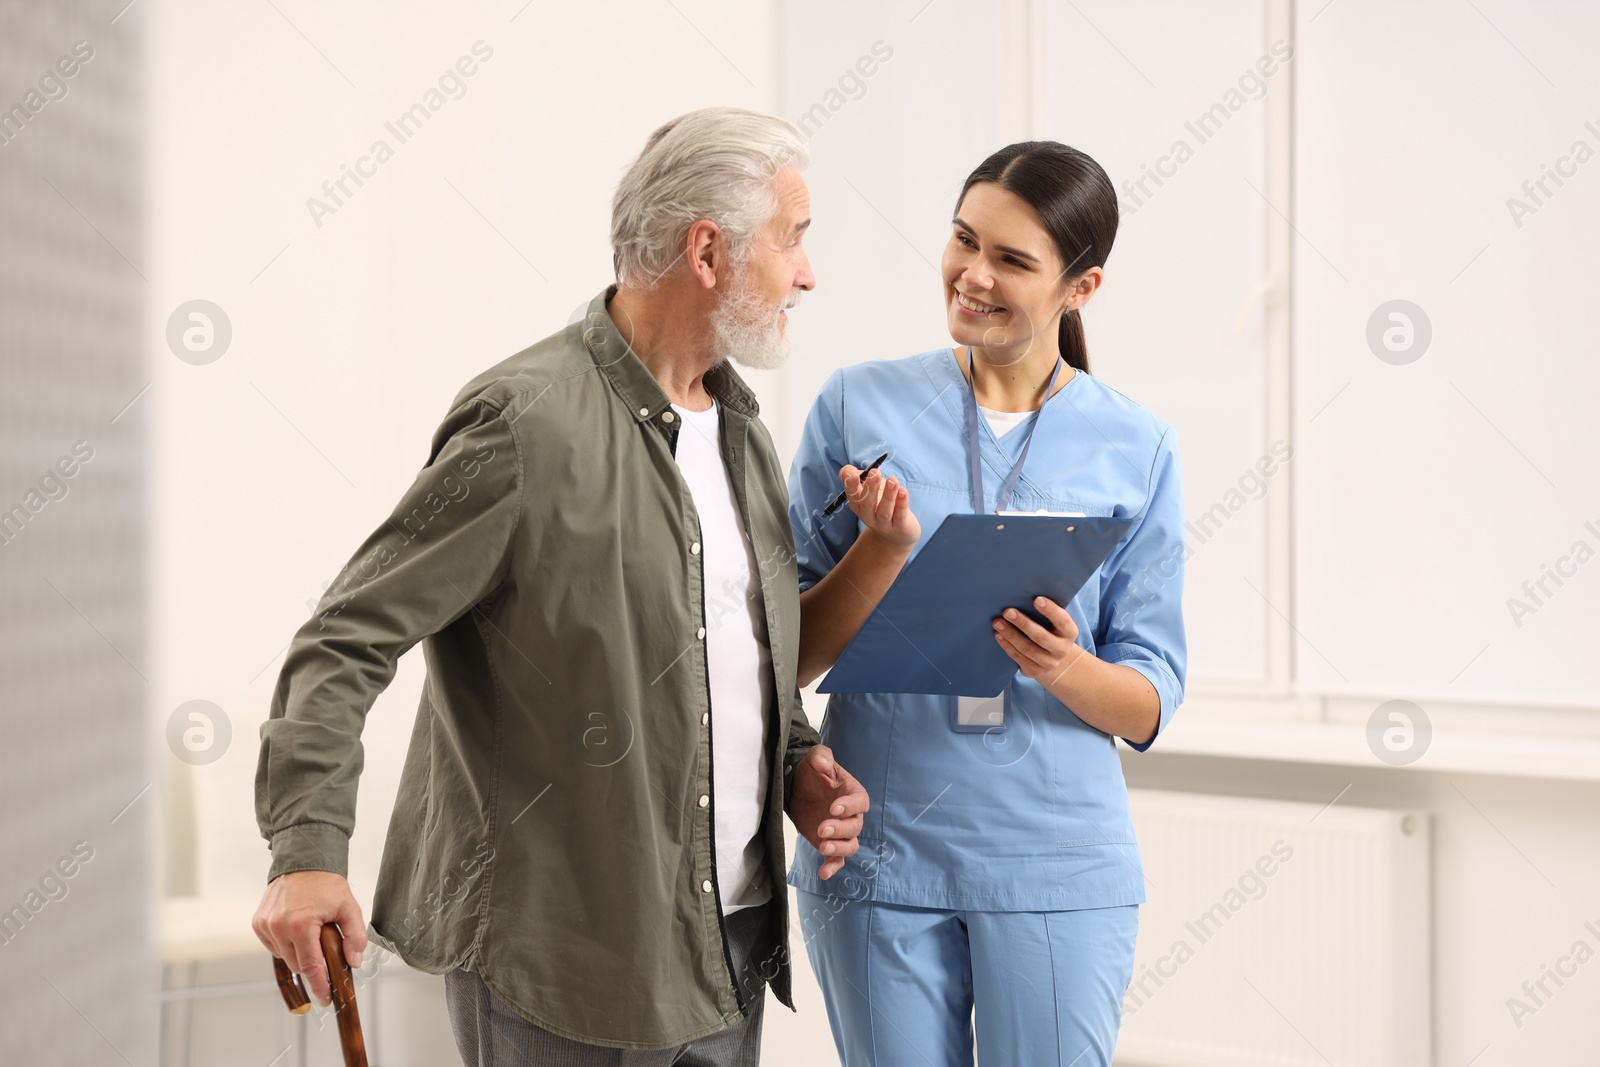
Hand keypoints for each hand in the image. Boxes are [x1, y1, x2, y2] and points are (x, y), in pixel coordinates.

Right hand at [252, 870, 367, 1006]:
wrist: (303, 861)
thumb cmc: (326, 884)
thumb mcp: (349, 907)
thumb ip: (355, 936)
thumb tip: (354, 962)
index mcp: (301, 925)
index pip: (310, 966)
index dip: (319, 985)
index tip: (326, 998)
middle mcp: (278, 926)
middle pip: (297, 965)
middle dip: (312, 966)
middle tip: (326, 958)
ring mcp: (265, 925)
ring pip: (284, 957)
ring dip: (298, 954)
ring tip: (311, 935)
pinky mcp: (258, 923)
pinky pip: (273, 946)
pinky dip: (285, 944)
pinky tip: (297, 931)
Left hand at [787, 744, 868, 879]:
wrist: (798, 786)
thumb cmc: (812, 771)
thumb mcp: (815, 758)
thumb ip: (821, 757)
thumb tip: (823, 763)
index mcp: (852, 793)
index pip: (859, 802)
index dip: (849, 806)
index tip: (834, 808)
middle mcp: (850, 815)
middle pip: (854, 827)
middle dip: (840, 830)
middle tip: (822, 828)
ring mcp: (840, 832)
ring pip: (849, 846)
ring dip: (839, 849)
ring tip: (823, 847)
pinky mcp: (828, 844)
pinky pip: (836, 859)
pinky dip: (832, 867)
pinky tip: (823, 873)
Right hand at [839, 464, 919, 548]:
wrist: (896, 534)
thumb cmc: (880, 504)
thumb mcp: (868, 489)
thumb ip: (857, 478)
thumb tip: (847, 471)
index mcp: (858, 505)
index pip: (852, 495)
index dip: (851, 485)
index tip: (853, 474)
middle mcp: (869, 516)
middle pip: (867, 504)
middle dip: (870, 488)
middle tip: (875, 473)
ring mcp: (884, 523)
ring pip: (884, 511)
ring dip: (888, 495)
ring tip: (893, 480)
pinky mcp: (900, 527)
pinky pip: (900, 515)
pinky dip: (901, 503)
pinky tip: (903, 491)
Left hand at [993, 595, 1084, 689]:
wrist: (1052, 657)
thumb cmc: (1050, 630)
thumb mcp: (1055, 622)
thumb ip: (1046, 611)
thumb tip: (1024, 592)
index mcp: (1069, 633)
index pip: (1063, 620)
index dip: (1051, 610)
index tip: (1036, 599)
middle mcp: (1062, 649)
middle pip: (1041, 637)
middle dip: (1023, 623)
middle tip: (1007, 611)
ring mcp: (1049, 663)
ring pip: (1027, 648)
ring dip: (1010, 634)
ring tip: (997, 622)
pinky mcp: (1035, 671)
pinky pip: (1018, 658)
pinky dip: (1007, 645)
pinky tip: (998, 635)